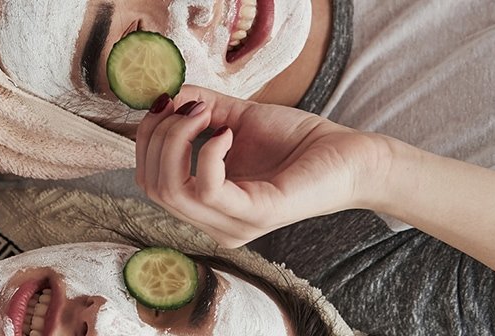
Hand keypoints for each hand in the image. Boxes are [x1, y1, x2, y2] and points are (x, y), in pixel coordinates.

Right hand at [134, 86, 397, 247]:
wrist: (347, 154)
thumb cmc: (296, 140)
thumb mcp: (234, 118)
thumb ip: (198, 108)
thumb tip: (163, 96)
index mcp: (205, 208)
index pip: (149, 181)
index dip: (148, 139)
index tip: (168, 103)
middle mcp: (215, 225)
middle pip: (152, 186)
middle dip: (158, 136)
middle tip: (186, 106)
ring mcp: (234, 225)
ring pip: (171, 189)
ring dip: (178, 138)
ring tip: (205, 114)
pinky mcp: (255, 215)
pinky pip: (206, 188)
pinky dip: (209, 151)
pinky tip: (228, 132)